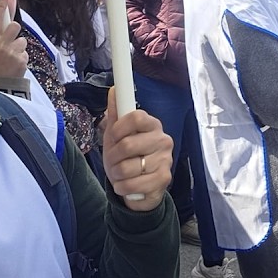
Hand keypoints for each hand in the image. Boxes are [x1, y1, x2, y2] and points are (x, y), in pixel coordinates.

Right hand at [0, 0, 26, 80]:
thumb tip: (2, 24)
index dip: (1, 7)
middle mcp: (1, 44)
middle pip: (15, 26)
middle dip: (15, 32)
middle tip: (10, 41)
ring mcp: (12, 52)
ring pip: (22, 41)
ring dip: (18, 48)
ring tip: (11, 58)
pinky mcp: (21, 60)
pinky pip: (25, 54)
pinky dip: (21, 59)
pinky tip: (14, 66)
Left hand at [101, 86, 172, 211]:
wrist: (137, 187)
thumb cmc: (127, 157)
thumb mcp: (117, 134)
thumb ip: (116, 112)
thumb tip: (114, 90)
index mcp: (152, 125)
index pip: (136, 117)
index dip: (118, 129)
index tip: (114, 137)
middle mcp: (162, 140)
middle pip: (127, 145)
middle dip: (112, 157)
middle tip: (114, 161)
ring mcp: (165, 160)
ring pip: (127, 167)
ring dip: (116, 174)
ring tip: (120, 174)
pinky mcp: (164, 179)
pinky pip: (133, 184)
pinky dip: (122, 187)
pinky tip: (125, 185)